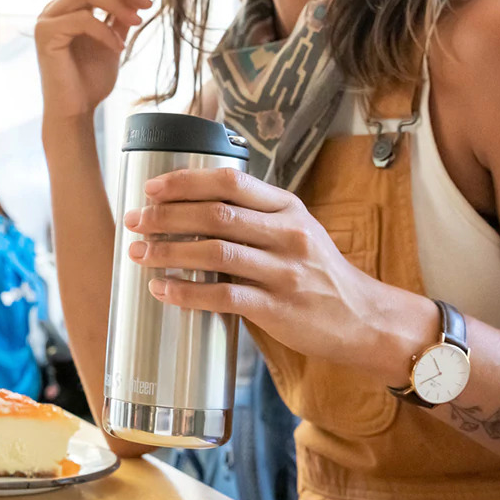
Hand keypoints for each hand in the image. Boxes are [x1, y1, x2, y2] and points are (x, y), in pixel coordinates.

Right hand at [34, 0, 151, 120]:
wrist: (75, 112)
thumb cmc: (91, 81)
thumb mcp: (114, 40)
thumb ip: (119, 17)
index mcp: (68, 6)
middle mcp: (54, 8)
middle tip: (148, 3)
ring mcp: (47, 19)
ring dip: (118, 1)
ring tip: (138, 20)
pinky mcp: (46, 35)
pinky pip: (82, 19)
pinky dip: (106, 30)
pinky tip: (119, 47)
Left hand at [122, 167, 399, 369]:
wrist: (363, 318)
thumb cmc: (320, 274)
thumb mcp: (297, 230)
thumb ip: (255, 216)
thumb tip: (192, 208)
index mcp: (287, 207)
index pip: (230, 181)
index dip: (185, 182)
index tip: (151, 188)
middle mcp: (287, 233)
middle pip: (216, 214)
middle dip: (167, 216)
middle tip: (135, 221)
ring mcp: (285, 271)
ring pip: (216, 252)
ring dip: (170, 251)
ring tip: (139, 253)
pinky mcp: (279, 308)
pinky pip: (224, 297)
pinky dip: (187, 292)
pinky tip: (163, 290)